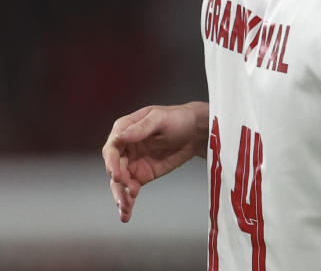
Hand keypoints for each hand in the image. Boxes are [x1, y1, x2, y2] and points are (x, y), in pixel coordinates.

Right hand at [102, 102, 207, 221]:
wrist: (196, 132)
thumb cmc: (177, 118)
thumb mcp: (160, 118)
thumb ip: (141, 129)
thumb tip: (119, 138)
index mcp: (124, 130)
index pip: (111, 148)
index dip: (111, 162)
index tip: (116, 174)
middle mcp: (124, 148)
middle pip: (114, 168)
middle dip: (117, 182)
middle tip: (124, 192)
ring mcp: (132, 163)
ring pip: (120, 183)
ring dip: (120, 196)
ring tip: (125, 207)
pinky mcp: (142, 176)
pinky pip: (131, 190)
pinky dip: (128, 202)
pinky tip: (126, 214)